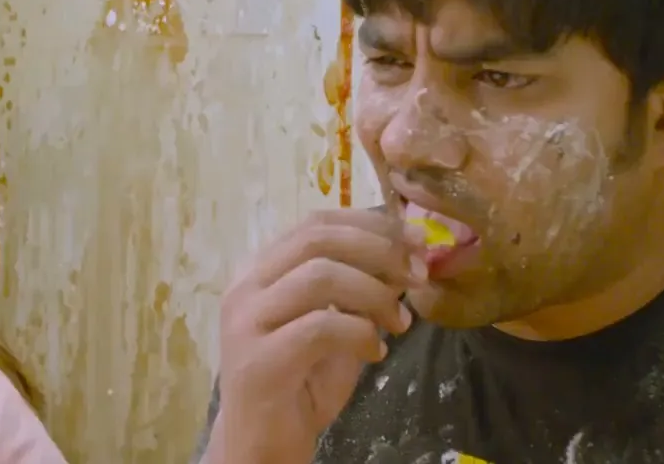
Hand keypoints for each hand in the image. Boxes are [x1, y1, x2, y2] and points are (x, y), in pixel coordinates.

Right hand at [211, 209, 418, 462]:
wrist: (261, 442)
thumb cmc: (299, 381)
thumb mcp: (335, 322)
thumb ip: (359, 287)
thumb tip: (407, 252)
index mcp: (261, 268)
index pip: (317, 222)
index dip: (371, 224)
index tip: (416, 240)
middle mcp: (246, 286)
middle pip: (317, 238)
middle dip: (379, 250)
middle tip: (418, 275)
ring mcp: (246, 321)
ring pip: (319, 275)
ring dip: (374, 294)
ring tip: (398, 322)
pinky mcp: (259, 360)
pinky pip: (320, 327)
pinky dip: (360, 333)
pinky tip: (375, 352)